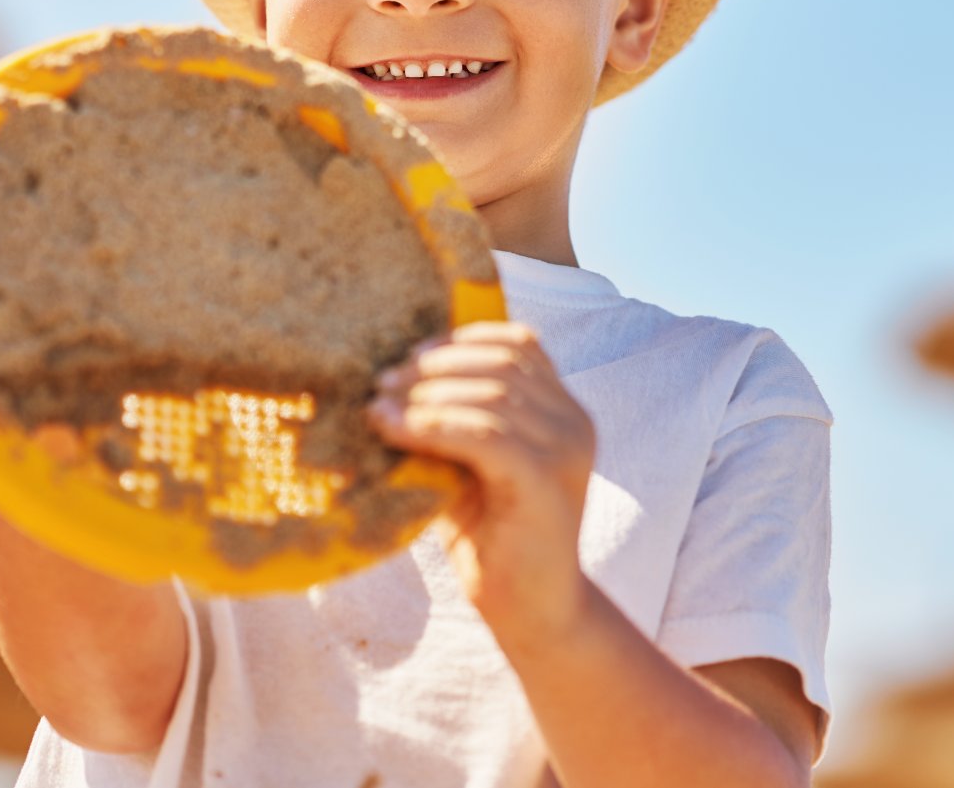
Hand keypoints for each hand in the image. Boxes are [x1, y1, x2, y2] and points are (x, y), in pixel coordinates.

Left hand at [368, 321, 594, 646]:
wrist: (533, 612)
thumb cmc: (492, 539)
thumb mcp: (471, 465)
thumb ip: (453, 422)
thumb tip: (390, 382)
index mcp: (564, 412)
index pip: (521, 344)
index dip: (464, 340)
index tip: (412, 356)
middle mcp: (574, 423)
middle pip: (503, 363)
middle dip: (436, 366)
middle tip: (384, 380)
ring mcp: (566, 450)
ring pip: (492, 395)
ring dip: (426, 394)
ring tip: (379, 404)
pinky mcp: (546, 481)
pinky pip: (485, 435)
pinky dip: (433, 425)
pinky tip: (394, 429)